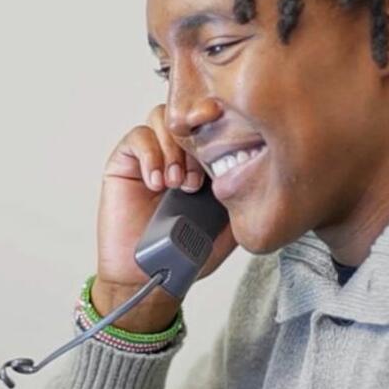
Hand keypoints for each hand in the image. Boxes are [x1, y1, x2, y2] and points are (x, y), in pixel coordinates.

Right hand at [95, 103, 237, 330]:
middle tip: (198, 174)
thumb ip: (243, 195)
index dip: (221, 120)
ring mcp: (151, 155)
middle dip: (195, 134)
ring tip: (177, 184)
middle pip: (186, 112)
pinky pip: (137, 138)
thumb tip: (263, 168)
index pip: (213, 122)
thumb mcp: (230, 223)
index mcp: (205, 161)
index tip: (227, 129)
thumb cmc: (187, 253)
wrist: (151, 276)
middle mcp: (178, 152)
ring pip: (160, 119)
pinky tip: (157, 183)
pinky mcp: (125, 163)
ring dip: (172, 148)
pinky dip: (150, 155)